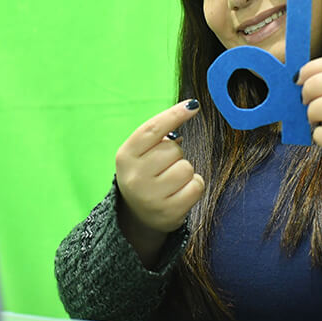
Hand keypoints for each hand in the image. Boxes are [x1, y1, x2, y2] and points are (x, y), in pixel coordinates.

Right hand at [115, 100, 204, 264]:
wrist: (138, 215)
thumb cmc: (145, 175)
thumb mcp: (141, 154)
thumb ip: (158, 135)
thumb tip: (188, 110)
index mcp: (125, 156)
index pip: (153, 129)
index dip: (174, 115)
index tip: (194, 105)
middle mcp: (135, 176)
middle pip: (174, 150)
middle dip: (175, 155)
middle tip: (164, 168)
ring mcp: (151, 196)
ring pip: (187, 168)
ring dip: (185, 172)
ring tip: (171, 181)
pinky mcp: (169, 212)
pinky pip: (196, 186)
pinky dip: (194, 186)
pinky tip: (180, 192)